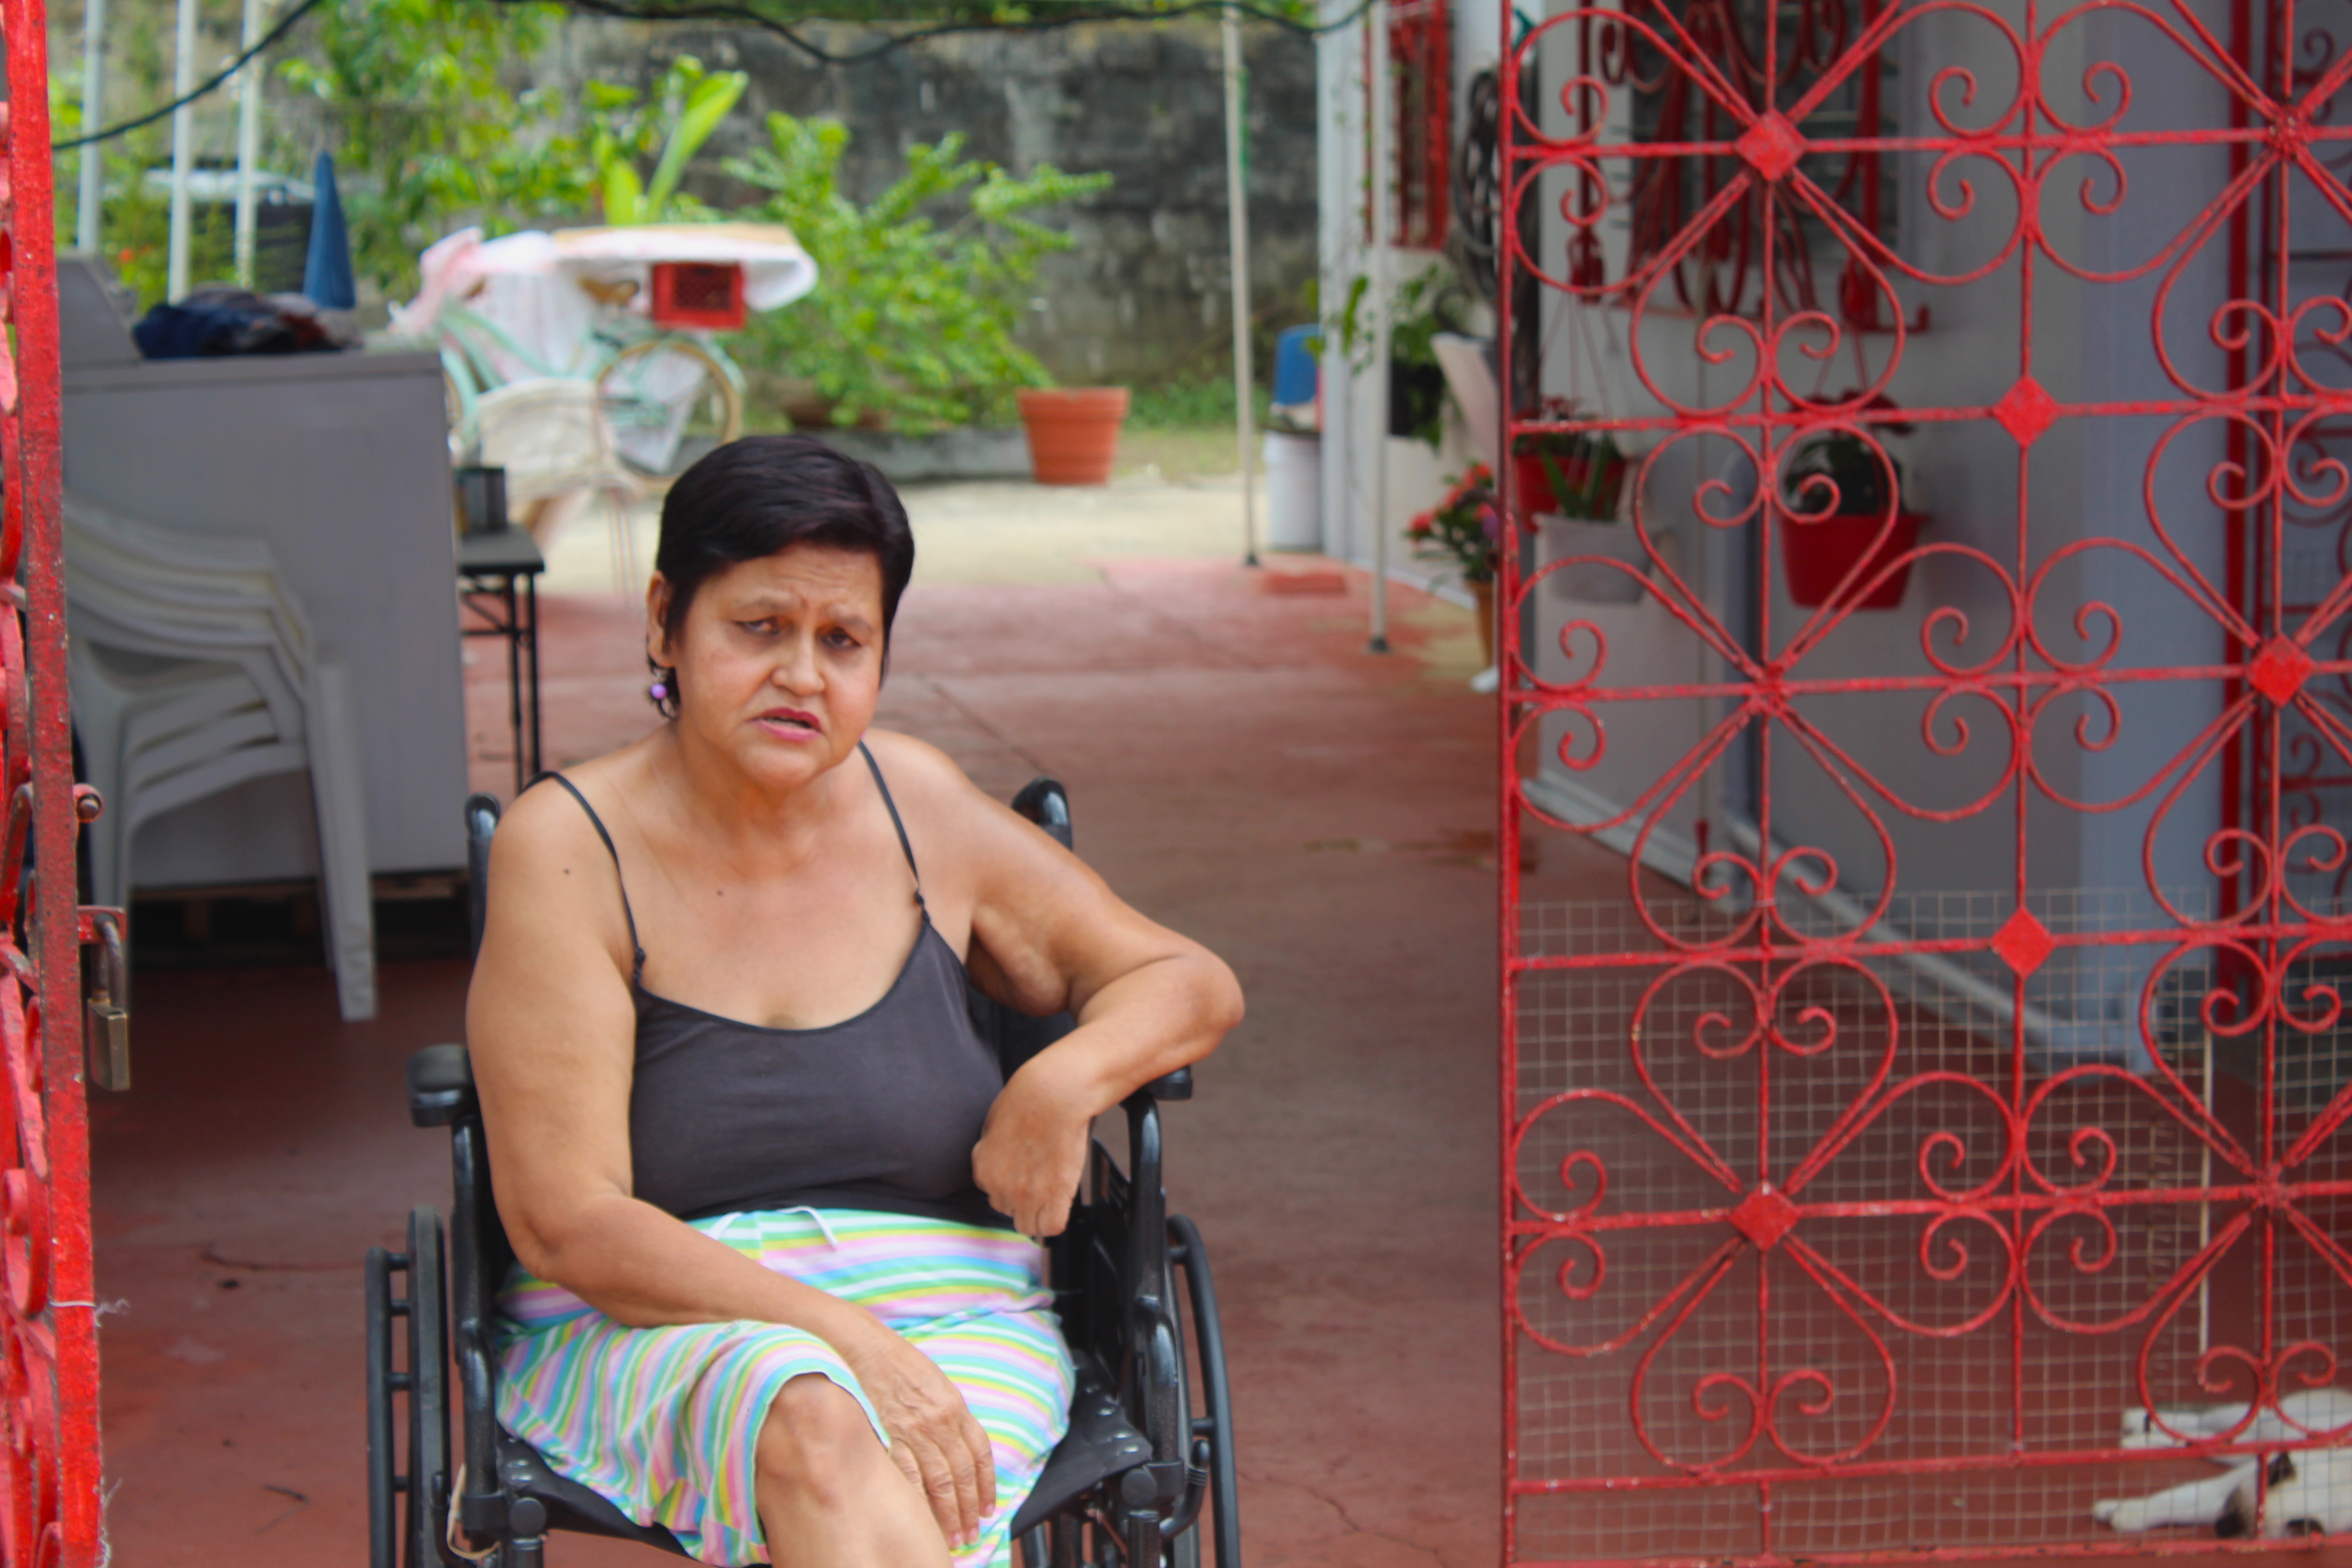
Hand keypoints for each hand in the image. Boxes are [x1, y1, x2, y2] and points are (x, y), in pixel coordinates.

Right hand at [839, 1324, 996, 1548]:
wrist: (876, 1350)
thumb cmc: (909, 1367)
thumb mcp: (943, 1388)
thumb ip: (954, 1419)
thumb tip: (963, 1449)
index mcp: (959, 1408)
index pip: (981, 1454)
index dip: (987, 1485)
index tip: (988, 1509)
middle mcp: (943, 1421)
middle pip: (962, 1473)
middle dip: (969, 1508)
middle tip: (971, 1534)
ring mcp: (918, 1429)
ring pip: (939, 1479)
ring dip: (948, 1511)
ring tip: (952, 1535)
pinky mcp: (894, 1433)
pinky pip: (908, 1471)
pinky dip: (916, 1496)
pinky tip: (921, 1515)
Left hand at [972, 1055, 1094, 1237]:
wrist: (1054, 1094)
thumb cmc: (1029, 1100)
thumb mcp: (994, 1122)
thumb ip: (992, 1148)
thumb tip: (1000, 1159)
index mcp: (983, 1167)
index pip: (991, 1193)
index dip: (1009, 1183)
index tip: (1023, 1173)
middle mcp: (1000, 1186)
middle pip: (1008, 1209)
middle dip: (1022, 1197)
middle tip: (1039, 1176)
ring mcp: (1026, 1195)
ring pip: (1028, 1225)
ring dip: (1038, 1212)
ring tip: (1050, 1191)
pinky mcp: (1054, 1196)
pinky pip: (1051, 1227)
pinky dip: (1055, 1219)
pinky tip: (1060, 1203)